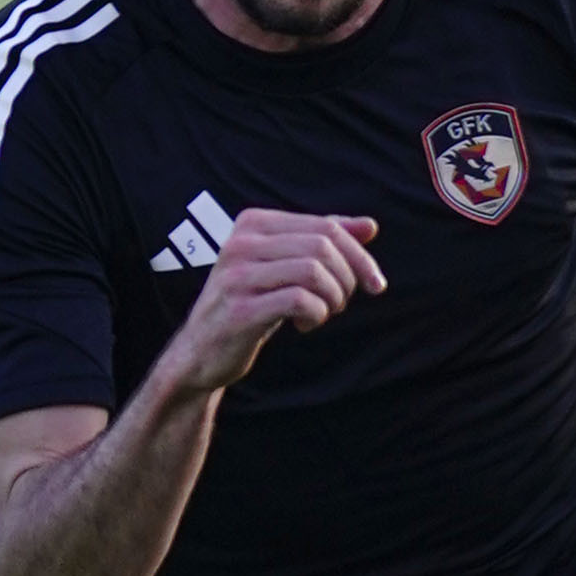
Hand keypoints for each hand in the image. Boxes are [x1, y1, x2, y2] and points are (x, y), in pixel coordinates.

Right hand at [162, 209, 386, 397]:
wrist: (199, 352)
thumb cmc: (248, 305)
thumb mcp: (284, 267)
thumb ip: (321, 243)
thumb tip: (370, 226)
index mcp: (252, 224)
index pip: (325, 226)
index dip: (359, 255)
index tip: (375, 284)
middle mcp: (240, 243)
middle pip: (322, 246)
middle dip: (348, 277)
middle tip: (342, 302)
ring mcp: (237, 277)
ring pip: (313, 271)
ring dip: (333, 297)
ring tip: (324, 312)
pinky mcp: (240, 310)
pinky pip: (299, 301)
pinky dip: (316, 315)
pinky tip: (306, 325)